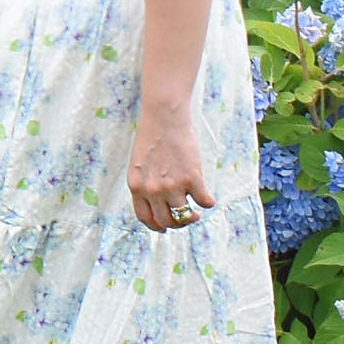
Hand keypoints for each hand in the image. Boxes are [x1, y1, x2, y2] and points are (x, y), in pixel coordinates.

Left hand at [128, 112, 214, 234]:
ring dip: (192, 217)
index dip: (156, 226)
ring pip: (185, 217)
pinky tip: (207, 195)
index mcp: (136, 186)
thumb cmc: (152, 136)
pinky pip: (204, 202)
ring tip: (197, 212)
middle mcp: (152, 190)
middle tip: (185, 217)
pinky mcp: (192, 179)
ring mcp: (172, 186)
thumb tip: (160, 204)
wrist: (164, 116)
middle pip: (166, 221)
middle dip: (177, 224)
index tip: (165, 227)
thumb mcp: (139, 163)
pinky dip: (208, 201)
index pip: (145, 218)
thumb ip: (145, 183)